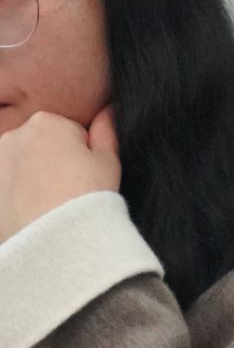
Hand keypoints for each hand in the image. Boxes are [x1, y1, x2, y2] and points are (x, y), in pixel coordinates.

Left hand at [0, 108, 119, 242]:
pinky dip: (17, 195)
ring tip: (49, 203)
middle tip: (68, 190)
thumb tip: (107, 109)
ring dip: (33, 177)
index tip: (85, 175)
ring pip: (22, 165)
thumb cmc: (88, 196)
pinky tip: (32, 211)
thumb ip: (106, 131)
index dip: (82, 154)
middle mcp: (14, 135)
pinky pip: (8, 186)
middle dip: (52, 161)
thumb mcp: (108, 161)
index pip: (70, 132)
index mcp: (47, 122)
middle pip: (41, 146)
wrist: (56, 237)